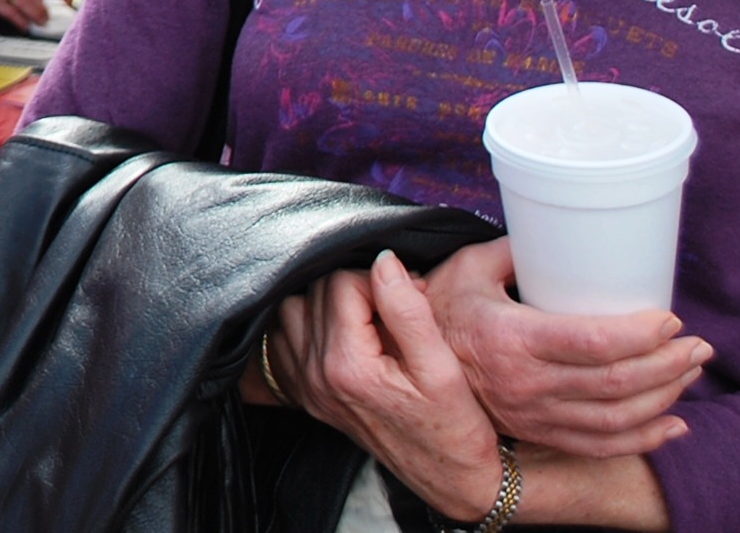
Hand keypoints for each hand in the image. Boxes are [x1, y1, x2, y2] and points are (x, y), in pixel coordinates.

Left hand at [269, 252, 513, 524]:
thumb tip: (384, 260)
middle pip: (316, 292)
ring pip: (293, 310)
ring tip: (367, 317)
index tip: (413, 295)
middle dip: (357, 288)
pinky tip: (341, 334)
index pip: (342, 283)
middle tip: (395, 306)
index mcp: (348, 365)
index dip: (381, 279)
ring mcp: (306, 388)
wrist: (451, 479)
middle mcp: (316, 375)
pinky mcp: (306, 397)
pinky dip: (305, 328)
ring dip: (327, 303)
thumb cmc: (455, 427)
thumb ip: (407, 310)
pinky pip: (283, 343)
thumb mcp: (440, 367)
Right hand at [422, 240, 702, 456]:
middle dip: (669, 366)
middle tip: (697, 345)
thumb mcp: (469, 267)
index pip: (593, 344)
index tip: (669, 318)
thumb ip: (517, 248)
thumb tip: (559, 230)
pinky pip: (601, 447)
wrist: (404, 363)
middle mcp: (526, 385)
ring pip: (617, 419)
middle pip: (616, 385)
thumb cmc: (440, 307)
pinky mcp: (537, 433)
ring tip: (691, 373)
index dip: (641, 335)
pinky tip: (674, 426)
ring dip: (665, 398)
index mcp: (512, 339)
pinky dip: (645, 440)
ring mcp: (534, 415)